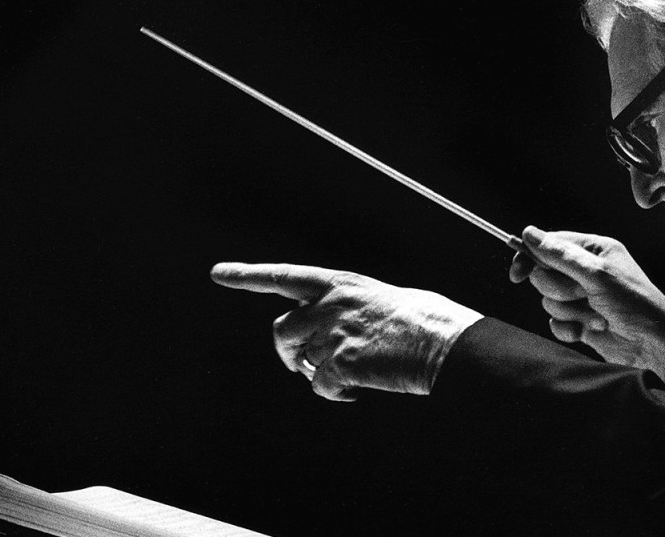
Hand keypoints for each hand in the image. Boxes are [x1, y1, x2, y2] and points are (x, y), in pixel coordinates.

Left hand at [210, 262, 481, 401]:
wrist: (445, 343)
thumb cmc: (427, 320)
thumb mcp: (385, 297)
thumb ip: (352, 306)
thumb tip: (340, 326)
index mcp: (340, 283)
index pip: (284, 276)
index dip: (249, 275)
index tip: (219, 272)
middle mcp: (329, 304)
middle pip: (282, 331)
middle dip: (288, 352)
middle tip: (302, 366)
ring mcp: (332, 333)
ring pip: (301, 362)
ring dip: (318, 373)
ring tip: (350, 375)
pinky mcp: (340, 363)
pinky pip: (321, 387)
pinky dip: (337, 393)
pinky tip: (359, 390)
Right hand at [509, 226, 664, 390]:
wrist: (654, 346)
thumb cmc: (635, 303)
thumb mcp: (597, 275)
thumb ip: (560, 255)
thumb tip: (529, 233)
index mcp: (594, 250)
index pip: (549, 245)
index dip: (530, 258)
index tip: (517, 274)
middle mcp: (586, 270)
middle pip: (544, 274)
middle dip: (561, 290)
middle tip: (583, 295)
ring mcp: (582, 296)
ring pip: (548, 301)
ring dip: (570, 311)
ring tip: (596, 315)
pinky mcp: (579, 320)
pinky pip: (555, 322)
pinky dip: (569, 329)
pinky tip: (587, 332)